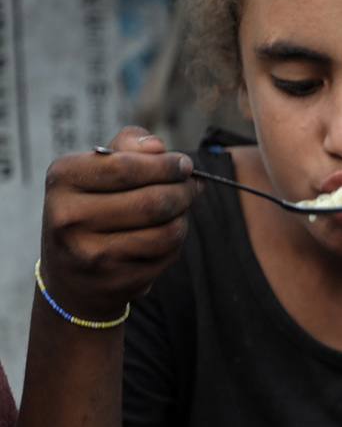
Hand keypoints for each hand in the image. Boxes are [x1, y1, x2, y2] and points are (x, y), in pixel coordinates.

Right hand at [39, 126, 203, 320]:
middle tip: (193, 186)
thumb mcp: (97, 170)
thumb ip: (127, 148)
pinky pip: (166, 254)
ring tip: (179, 210)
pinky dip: (174, 242)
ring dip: (183, 217)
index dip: (166, 165)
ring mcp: (91, 253)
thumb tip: (157, 146)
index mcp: (64, 180)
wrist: (72, 274)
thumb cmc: (93, 207)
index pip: (127, 166)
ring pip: (168, 230)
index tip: (185, 165)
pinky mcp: (114, 280)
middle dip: (184, 190)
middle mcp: (69, 217)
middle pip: (154, 200)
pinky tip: (163, 236)